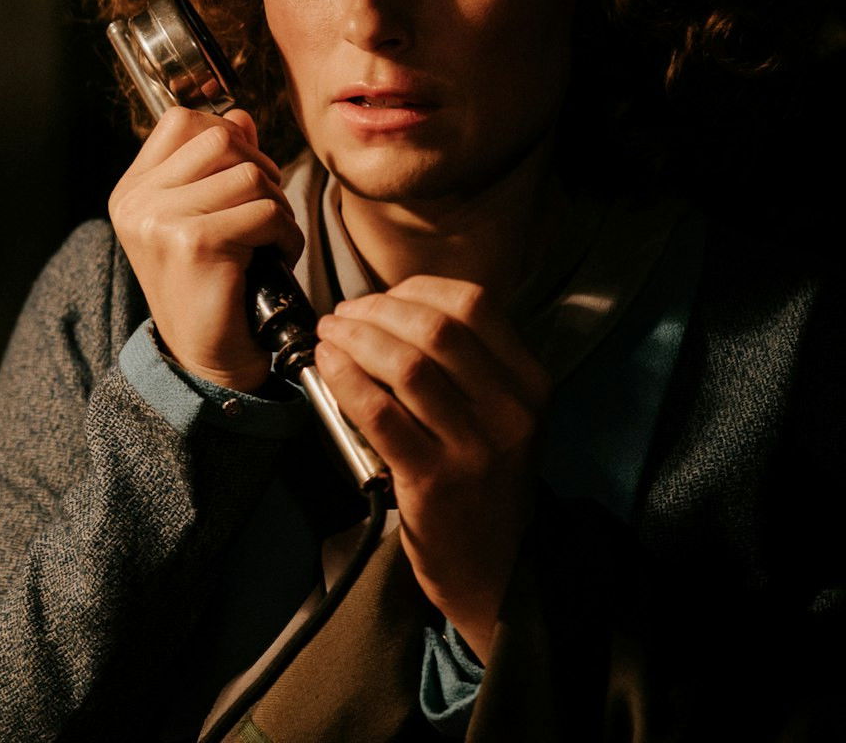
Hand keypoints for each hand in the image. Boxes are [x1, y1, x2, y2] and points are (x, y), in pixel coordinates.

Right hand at [108, 107, 303, 392]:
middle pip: (220, 138)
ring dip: (276, 206)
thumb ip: (215, 164)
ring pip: (248, 174)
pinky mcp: (195, 241)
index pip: (180, 121)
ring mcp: (160, 220)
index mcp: (131, 191)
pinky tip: (272, 259)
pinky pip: (265, 210)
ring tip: (266, 240)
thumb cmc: (211, 287)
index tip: (239, 178)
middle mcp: (137, 202)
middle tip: (261, 213)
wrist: (205, 360)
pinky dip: (284, 236)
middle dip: (258, 170)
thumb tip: (240, 116)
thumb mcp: (203, 216)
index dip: (224, 137)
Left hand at [313, 276, 551, 661]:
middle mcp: (511, 410)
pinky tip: (327, 369)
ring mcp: (475, 447)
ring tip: (329, 338)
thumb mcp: (499, 414)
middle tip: (341, 317)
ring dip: (354, 340)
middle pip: (434, 327)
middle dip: (374, 310)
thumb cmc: (483, 479)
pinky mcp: (434, 481)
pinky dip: (345, 381)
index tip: (379, 298)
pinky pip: (380, 413)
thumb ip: (466, 363)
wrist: (495, 566)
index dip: (414, 290)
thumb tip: (391, 308)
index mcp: (530, 382)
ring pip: (405, 365)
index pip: (473, 303)